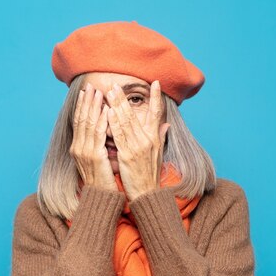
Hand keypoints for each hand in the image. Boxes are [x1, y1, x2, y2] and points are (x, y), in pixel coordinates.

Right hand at [70, 82, 116, 190]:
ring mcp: (84, 152)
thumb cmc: (104, 180)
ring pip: (88, 123)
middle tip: (90, 86)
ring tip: (98, 92)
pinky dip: (101, 120)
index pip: (79, 122)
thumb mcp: (99, 159)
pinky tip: (106, 110)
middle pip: (81, 119)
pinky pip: (98, 134)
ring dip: (93, 106)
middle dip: (86, 101)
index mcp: (78, 148)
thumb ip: (100, 144)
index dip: (82, 106)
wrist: (102, 198)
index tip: (85, 92)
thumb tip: (105, 130)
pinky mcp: (94, 156)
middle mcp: (78, 148)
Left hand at [106, 80, 170, 201]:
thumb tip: (167, 124)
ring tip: (109, 92)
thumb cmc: (151, 175)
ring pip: (126, 122)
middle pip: (135, 114)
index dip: (156, 97)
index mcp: (155, 138)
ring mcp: (138, 147)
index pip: (157, 114)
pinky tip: (108, 112)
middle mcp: (148, 140)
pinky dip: (114, 123)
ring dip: (117, 105)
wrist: (147, 194)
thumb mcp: (159, 154)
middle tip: (116, 84)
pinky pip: (119, 136)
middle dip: (125, 98)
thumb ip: (161, 137)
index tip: (155, 82)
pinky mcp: (128, 155)